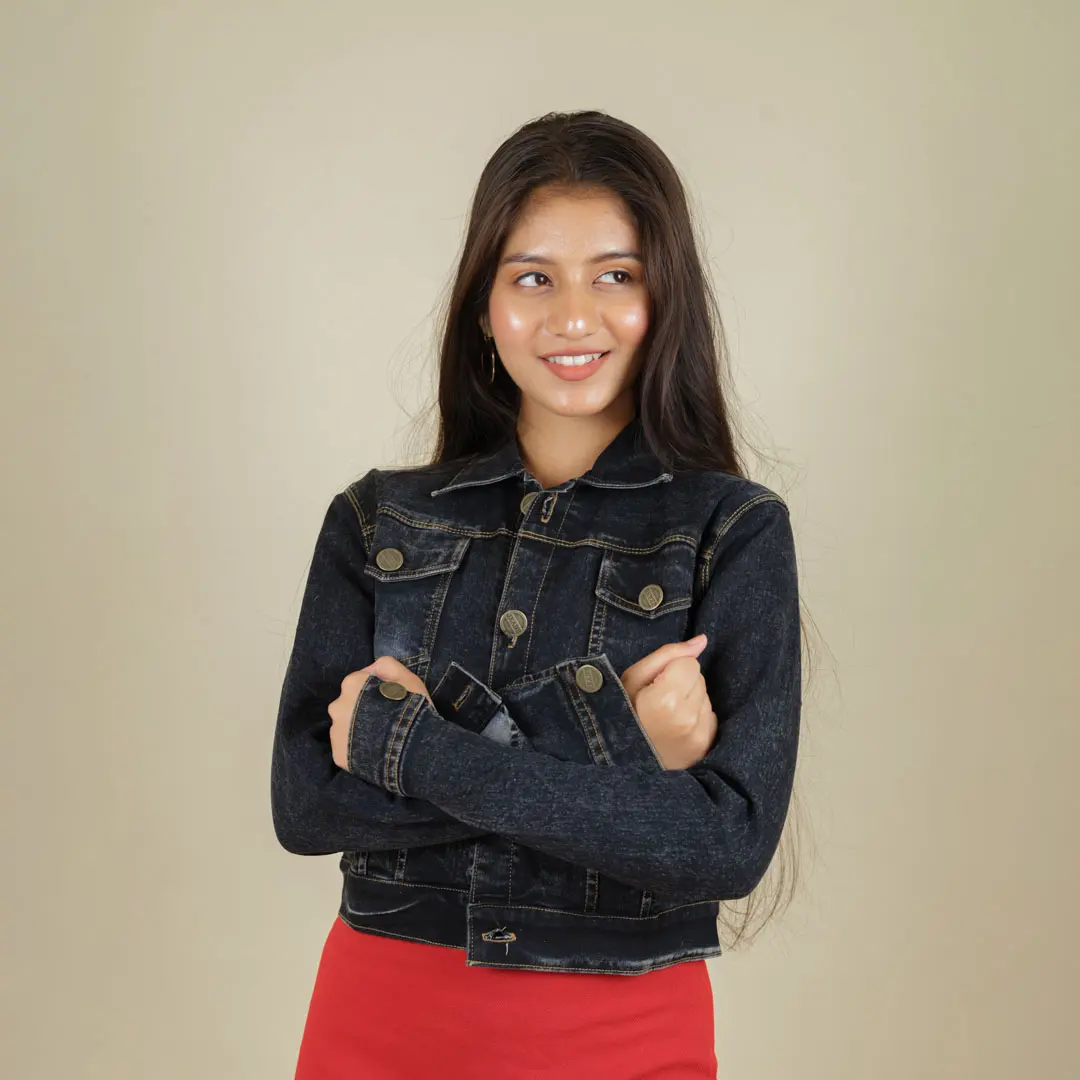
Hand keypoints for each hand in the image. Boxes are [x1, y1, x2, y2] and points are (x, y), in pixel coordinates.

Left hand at [328, 656, 431, 771]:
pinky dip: (356, 750)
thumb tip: (372, 669)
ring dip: (358, 729)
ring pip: (346, 727)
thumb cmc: (411, 708)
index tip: (389, 701)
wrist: (413, 748)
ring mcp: (336, 732)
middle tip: (384, 719)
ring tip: (380, 737)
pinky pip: (346, 749)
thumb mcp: (407, 677)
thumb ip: (387, 664)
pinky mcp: (338, 755)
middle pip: (349, 705)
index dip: (375, 692)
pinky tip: (374, 751)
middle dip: (363, 710)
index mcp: (352, 684)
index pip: (360, 683)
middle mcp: (337, 705)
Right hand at [619, 635, 717, 769]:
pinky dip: (696, 717)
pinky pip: (710, 716)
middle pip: (699, 678)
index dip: (670, 670)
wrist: (623, 759)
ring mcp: (698, 735)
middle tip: (658, 702)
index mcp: (666, 700)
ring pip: (706, 697)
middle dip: (682, 683)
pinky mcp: (704, 746)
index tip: (654, 686)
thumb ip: (668, 654)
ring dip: (690, 700)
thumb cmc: (622, 714)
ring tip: (666, 716)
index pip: (690, 663)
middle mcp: (687, 718)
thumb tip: (702, 641)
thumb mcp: (632, 678)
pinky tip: (676, 727)